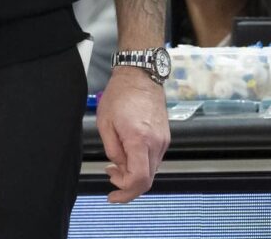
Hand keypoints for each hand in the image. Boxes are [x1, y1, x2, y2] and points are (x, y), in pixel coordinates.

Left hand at [94, 68, 168, 203]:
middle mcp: (156, 143)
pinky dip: (141, 165)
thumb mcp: (105, 123)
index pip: (139, 180)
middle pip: (147, 180)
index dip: (124, 192)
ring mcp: (163, 141)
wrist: (140, 75)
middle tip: (110, 177)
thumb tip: (119, 168)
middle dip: (127, 186)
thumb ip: (113, 151)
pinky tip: (127, 156)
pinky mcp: (165, 137)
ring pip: (151, 171)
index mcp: (139, 140)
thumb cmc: (121, 94)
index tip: (112, 194)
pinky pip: (154, 160)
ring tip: (115, 164)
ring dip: (133, 175)